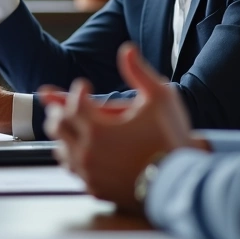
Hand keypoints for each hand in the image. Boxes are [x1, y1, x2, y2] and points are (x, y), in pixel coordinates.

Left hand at [39, 43, 193, 212]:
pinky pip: (74, 171)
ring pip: (60, 150)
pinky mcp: (96, 189)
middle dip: (60, 111)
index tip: (84, 86)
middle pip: (56, 126)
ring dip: (64, 136)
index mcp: (97, 128)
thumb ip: (139, 72)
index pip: (71, 103)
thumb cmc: (172, 137)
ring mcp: (89, 173)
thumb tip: (126, 49)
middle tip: (67, 105)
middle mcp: (87, 152)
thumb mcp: (161, 98)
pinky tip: (83, 152)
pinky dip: (75, 158)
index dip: (76, 91)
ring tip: (72, 128)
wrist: (182, 182)